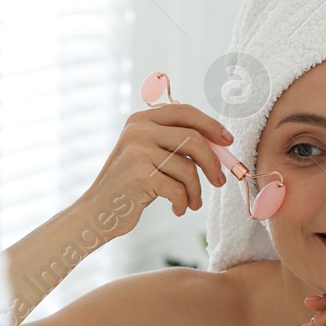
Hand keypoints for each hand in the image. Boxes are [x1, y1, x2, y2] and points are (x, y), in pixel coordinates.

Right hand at [79, 100, 232, 240]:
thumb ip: (175, 143)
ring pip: (188, 168)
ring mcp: (137, 151)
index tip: (227, 141)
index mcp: (141, 119)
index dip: (211, 125)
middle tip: (219, 180)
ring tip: (192, 202)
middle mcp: (138, 130)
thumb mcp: (148, 155)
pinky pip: (179, 189)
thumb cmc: (130, 186)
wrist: (97, 212)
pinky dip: (184, 203)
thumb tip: (219, 143)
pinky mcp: (140, 175)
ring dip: (196, 190)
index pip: (185, 113)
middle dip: (212, 161)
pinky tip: (178, 209)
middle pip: (193, 138)